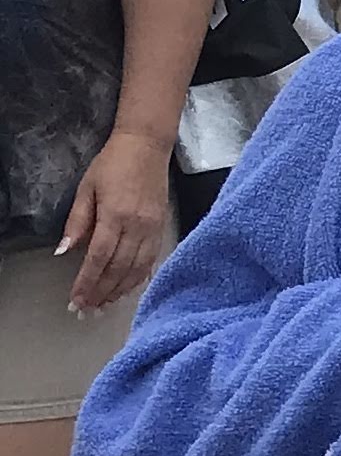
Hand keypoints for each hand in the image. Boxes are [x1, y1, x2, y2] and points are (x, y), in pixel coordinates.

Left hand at [59, 129, 171, 315]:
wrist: (148, 145)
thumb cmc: (112, 164)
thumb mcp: (86, 189)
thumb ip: (77, 222)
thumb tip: (63, 252)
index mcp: (116, 215)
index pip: (99, 257)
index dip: (87, 282)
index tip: (76, 300)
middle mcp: (137, 225)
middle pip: (119, 268)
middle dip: (101, 291)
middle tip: (87, 310)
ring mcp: (153, 227)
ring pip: (138, 267)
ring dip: (121, 289)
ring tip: (105, 304)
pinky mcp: (162, 226)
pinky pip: (152, 259)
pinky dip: (140, 277)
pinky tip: (129, 287)